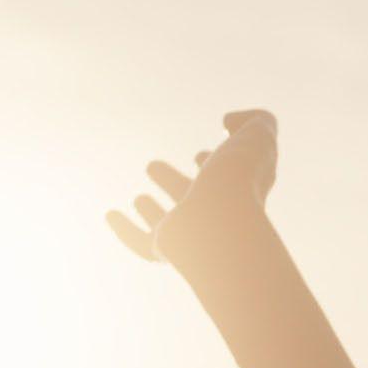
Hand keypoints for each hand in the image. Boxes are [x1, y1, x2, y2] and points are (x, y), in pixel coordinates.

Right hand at [107, 110, 278, 273]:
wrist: (222, 225)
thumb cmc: (240, 180)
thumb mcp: (257, 137)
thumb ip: (256, 119)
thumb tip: (229, 122)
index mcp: (235, 189)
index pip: (225, 178)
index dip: (214, 165)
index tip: (201, 155)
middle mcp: (213, 213)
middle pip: (192, 199)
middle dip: (174, 182)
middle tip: (152, 166)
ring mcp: (190, 233)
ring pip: (170, 224)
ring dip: (153, 212)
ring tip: (139, 197)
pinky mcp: (168, 248)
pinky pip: (143, 244)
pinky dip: (125, 232)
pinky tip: (110, 215)